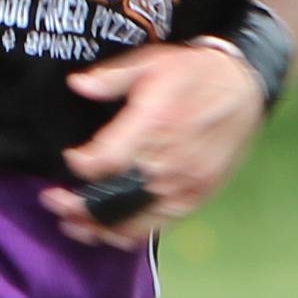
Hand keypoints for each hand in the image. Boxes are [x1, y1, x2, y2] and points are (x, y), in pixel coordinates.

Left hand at [45, 41, 270, 248]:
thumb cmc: (194, 74)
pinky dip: (127, 234)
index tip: (71, 158)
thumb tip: (78, 85)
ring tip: (72, 223)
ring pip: (131, 221)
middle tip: (52, 200)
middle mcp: (167, 161)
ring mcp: (182, 184)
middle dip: (76, 205)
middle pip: (112, 198)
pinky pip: (155, 227)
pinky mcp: (194, 198)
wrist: (244, 88)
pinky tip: (107, 231)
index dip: (81, 163)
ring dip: (96, 227)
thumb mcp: (151, 62)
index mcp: (153, 124)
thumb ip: (111, 77)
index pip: (104, 160)